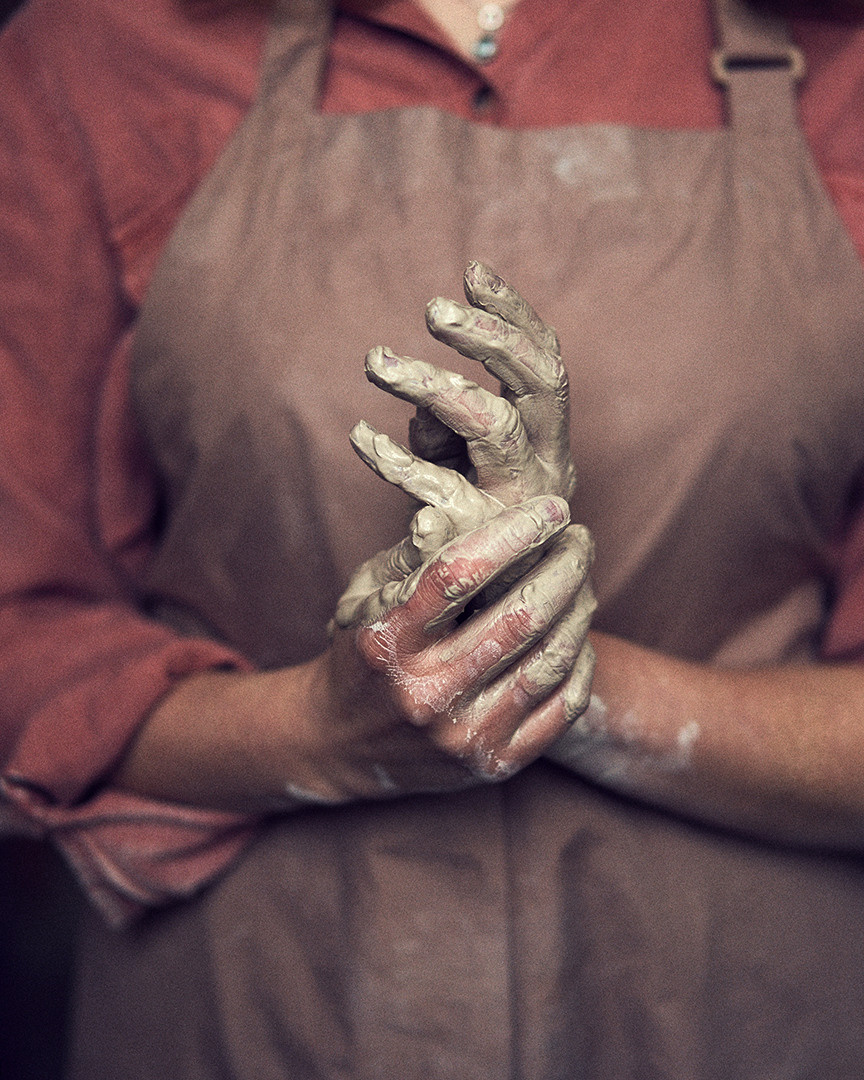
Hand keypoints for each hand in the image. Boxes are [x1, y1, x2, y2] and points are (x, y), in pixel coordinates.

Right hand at [309, 496, 595, 800]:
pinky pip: (562, 707)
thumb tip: (467, 506)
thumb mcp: (368, 599)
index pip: (460, 574)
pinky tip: (578, 633)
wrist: (342, 746)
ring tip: (582, 580)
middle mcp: (425, 693)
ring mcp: (462, 735)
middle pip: (519, 616)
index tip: (552, 508)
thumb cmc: (363, 654)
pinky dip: (580, 662)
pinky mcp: (493, 763)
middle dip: (563, 567)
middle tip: (579, 539)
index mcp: (388, 642)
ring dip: (579, 609)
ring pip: (549, 659)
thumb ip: (416, 558)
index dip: (514, 534)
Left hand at [336, 264, 582, 627]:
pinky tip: (360, 437)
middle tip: (431, 309)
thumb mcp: (466, 470)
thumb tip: (416, 400)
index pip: (546, 362)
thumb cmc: (472, 536)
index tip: (473, 268)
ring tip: (378, 363)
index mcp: (548, 440)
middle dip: (486, 336)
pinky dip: (396, 460)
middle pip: (534, 381)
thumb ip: (449, 427)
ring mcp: (518, 503)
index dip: (515, 314)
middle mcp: (547, 466)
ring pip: (492, 422)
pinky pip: (439, 486)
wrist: (486, 630)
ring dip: (436, 384)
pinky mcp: (481, 539)